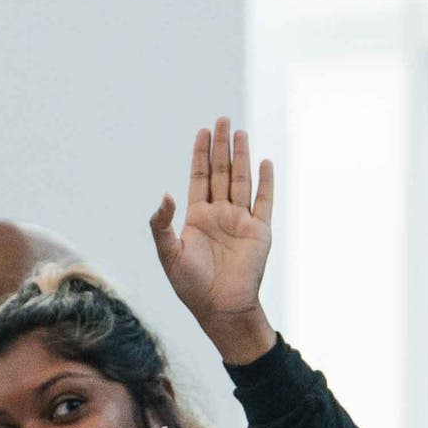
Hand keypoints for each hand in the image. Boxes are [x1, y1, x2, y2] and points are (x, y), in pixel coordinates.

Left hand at [149, 118, 278, 365]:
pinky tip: (265, 162)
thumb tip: (164, 194)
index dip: (200, 155)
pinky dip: (266, 182)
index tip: (202, 132)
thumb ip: (161, 224)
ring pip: (241, 181)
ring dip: (241, 157)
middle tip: (222, 120)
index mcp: (197, 218)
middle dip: (221, 147)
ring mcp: (241, 221)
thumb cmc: (191, 286)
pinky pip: (264, 201)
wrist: (221, 308)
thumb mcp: (168, 254)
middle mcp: (220, 215)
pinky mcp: (259, 231)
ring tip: (240, 132)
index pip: (200, 178)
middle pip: (221, 173)